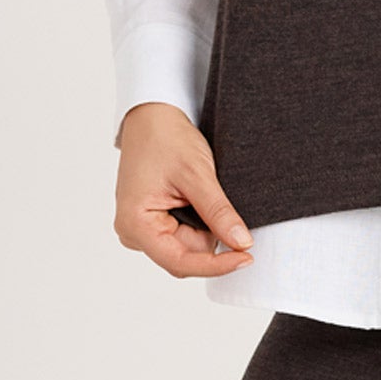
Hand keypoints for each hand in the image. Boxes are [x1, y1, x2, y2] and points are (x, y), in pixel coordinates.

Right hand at [113, 102, 256, 277]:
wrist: (153, 114)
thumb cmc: (166, 138)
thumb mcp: (197, 174)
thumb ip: (218, 212)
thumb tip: (241, 243)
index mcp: (135, 224)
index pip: (180, 262)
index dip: (216, 265)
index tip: (247, 257)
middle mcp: (133, 232)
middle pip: (184, 256)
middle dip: (212, 240)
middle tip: (236, 218)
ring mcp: (142, 228)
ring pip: (186, 246)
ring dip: (206, 228)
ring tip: (209, 195)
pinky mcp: (152, 220)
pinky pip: (182, 233)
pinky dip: (200, 221)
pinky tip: (203, 200)